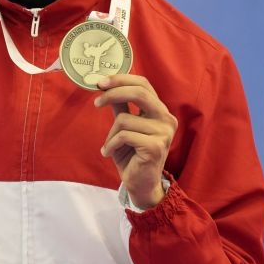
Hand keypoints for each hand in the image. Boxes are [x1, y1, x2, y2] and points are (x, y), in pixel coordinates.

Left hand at [95, 74, 176, 209]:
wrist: (140, 183)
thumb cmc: (132, 155)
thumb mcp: (123, 127)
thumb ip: (120, 107)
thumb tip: (106, 86)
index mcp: (160, 111)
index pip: (144, 85)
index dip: (122, 79)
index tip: (101, 82)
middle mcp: (166, 119)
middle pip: (139, 93)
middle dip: (114, 93)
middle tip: (96, 102)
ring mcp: (163, 133)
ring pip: (125, 119)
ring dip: (110, 134)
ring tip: (109, 145)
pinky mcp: (155, 147)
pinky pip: (124, 136)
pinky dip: (111, 144)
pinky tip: (109, 153)